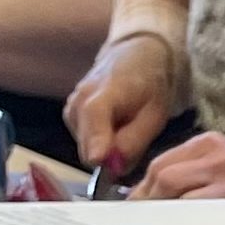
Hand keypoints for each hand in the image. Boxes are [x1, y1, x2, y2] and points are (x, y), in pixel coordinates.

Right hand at [64, 38, 175, 169]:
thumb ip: (134, 142)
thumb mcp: (154, 115)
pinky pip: (84, 144)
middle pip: (86, 143)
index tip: (98, 160)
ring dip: (106, 150)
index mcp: (107, 90)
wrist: (133, 59)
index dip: (96, 139)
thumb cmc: (149, 86)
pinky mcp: (69, 116)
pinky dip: (99, 144)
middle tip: (132, 144)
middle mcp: (80, 98)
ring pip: (85, 148)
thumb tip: (113, 166)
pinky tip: (112, 128)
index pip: (94, 114)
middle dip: (108, 157)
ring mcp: (71, 107)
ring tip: (124, 129)